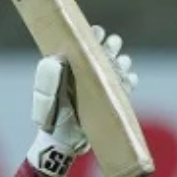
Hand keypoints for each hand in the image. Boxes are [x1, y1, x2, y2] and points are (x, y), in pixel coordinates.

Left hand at [24, 25, 138, 176]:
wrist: (63, 144)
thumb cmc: (51, 119)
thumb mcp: (46, 99)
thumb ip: (48, 80)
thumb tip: (57, 59)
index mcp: (71, 69)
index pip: (83, 46)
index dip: (91, 36)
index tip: (97, 32)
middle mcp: (86, 75)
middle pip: (103, 54)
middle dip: (110, 46)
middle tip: (112, 44)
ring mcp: (99, 87)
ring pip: (116, 69)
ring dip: (121, 62)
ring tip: (122, 62)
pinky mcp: (110, 101)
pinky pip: (124, 88)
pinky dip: (129, 82)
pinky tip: (131, 79)